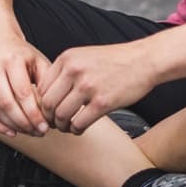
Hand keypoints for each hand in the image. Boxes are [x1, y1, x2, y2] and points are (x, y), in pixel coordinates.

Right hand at [0, 32, 52, 137]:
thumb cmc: (20, 52)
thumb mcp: (37, 60)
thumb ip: (47, 82)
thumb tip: (53, 109)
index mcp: (11, 59)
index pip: (22, 93)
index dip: (33, 114)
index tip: (44, 126)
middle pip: (6, 103)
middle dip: (23, 123)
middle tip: (37, 132)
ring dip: (11, 125)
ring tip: (27, 132)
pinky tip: (10, 131)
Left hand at [38, 42, 154, 134]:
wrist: (144, 60)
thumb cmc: (116, 61)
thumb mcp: (84, 56)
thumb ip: (65, 71)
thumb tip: (46, 94)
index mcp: (67, 59)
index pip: (41, 87)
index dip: (41, 104)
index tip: (48, 111)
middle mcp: (74, 71)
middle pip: (47, 103)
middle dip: (49, 118)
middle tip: (55, 123)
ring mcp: (88, 87)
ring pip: (60, 116)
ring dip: (62, 126)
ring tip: (68, 126)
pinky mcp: (102, 102)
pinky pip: (78, 123)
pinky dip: (76, 130)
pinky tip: (80, 128)